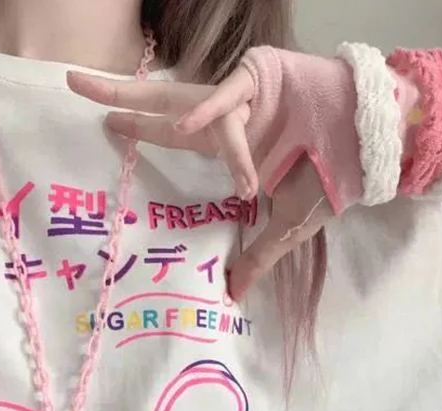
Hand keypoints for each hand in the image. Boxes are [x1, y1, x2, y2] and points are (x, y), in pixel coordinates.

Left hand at [67, 69, 332, 300]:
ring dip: (146, 99)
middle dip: (122, 95)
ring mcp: (242, 99)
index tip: (108, 128)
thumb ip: (256, 257)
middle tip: (75, 86)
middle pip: (164, 104)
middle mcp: (226, 120)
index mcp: (229, 147)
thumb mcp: (283, 228)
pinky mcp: (263, 81)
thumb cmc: (328, 183)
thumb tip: (234, 297)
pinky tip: (181, 125)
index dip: (142, 130)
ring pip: (187, 93)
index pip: (174, 136)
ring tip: (107, 109)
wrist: (366, 152)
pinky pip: (230, 94)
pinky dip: (209, 113)